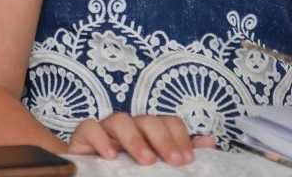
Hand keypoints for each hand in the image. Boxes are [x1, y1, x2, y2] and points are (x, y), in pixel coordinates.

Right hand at [66, 113, 215, 165]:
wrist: (89, 173)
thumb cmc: (124, 170)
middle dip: (163, 139)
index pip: (168, 121)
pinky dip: (100, 138)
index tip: (187, 160)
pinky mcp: (82, 136)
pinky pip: (90, 127)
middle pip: (147, 119)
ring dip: (135, 139)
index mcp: (148, 132)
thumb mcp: (156, 164)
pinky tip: (110, 155)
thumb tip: (209, 143)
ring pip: (120, 119)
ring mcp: (105, 129)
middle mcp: (129, 127)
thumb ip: (178, 152)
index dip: (179, 137)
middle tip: (174, 161)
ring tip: (146, 160)